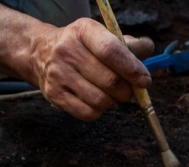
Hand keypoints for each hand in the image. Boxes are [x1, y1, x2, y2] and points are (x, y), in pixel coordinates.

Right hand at [30, 18, 154, 120]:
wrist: (41, 53)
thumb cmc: (81, 46)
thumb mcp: (102, 36)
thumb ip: (129, 44)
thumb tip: (148, 47)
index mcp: (84, 31)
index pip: (111, 50)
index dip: (132, 68)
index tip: (144, 81)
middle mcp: (67, 50)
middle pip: (109, 81)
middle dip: (126, 91)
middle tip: (128, 90)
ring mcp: (58, 73)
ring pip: (100, 100)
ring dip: (113, 102)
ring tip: (110, 93)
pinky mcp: (54, 94)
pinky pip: (88, 113)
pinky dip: (99, 111)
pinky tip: (96, 100)